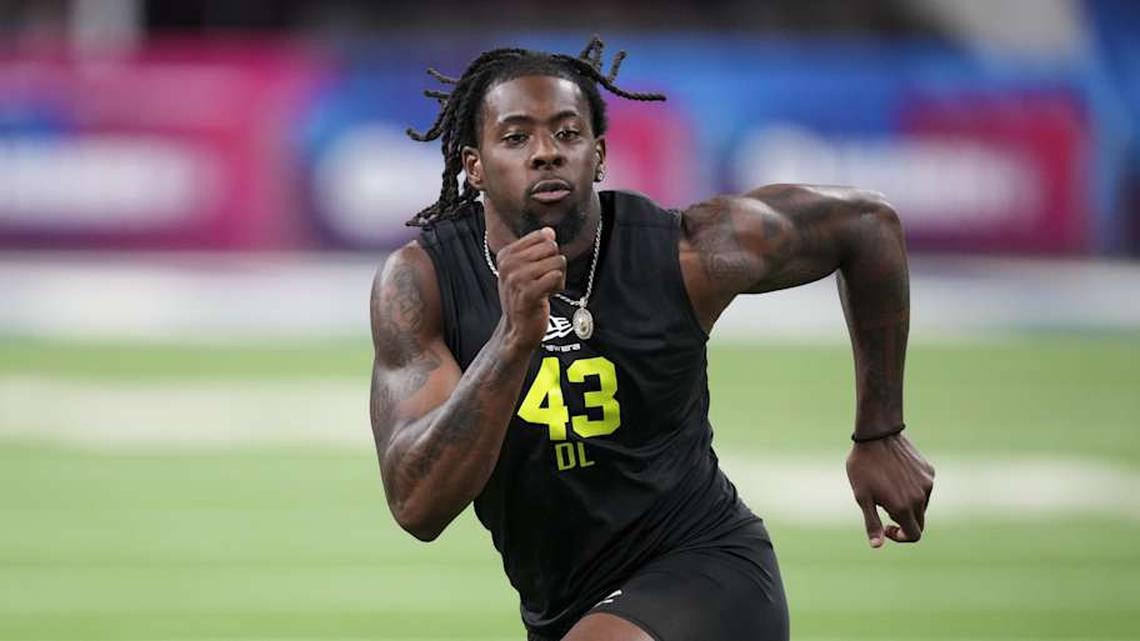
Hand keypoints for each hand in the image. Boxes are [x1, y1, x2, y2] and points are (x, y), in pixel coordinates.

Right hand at [495, 227, 565, 349]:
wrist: (517, 329)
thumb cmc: (522, 299)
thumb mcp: (523, 269)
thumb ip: (536, 248)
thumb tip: (549, 231)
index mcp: (506, 254)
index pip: (543, 236)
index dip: (548, 253)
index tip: (538, 270)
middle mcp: (509, 264)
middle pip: (551, 247)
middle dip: (555, 265)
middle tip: (543, 281)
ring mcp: (517, 278)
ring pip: (557, 261)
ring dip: (557, 278)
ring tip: (544, 290)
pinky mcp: (529, 292)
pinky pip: (557, 276)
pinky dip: (558, 287)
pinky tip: (547, 296)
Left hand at [846, 433, 933, 547]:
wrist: (876, 435)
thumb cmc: (864, 467)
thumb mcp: (862, 497)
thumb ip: (872, 523)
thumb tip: (878, 545)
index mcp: (903, 507)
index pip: (914, 535)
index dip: (900, 536)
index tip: (886, 527)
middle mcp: (920, 497)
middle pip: (919, 522)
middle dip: (903, 521)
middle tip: (884, 507)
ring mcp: (927, 484)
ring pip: (922, 505)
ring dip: (908, 505)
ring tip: (888, 487)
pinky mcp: (929, 471)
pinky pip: (924, 489)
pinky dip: (913, 489)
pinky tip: (896, 475)